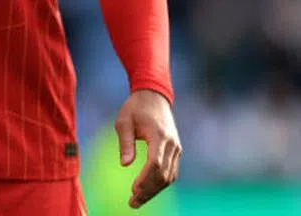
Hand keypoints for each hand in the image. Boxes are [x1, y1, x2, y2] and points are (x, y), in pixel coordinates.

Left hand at [115, 89, 180, 207]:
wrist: (154, 96)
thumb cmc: (135, 108)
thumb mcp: (123, 121)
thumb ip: (125, 143)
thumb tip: (125, 164)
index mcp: (158, 135)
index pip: (155, 163)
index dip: (145, 179)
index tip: (133, 190)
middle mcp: (171, 144)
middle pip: (163, 174)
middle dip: (148, 191)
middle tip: (132, 203)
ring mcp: (176, 148)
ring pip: (170, 176)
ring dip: (155, 190)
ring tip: (137, 200)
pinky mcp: (176, 150)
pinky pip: (171, 172)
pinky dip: (161, 183)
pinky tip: (147, 190)